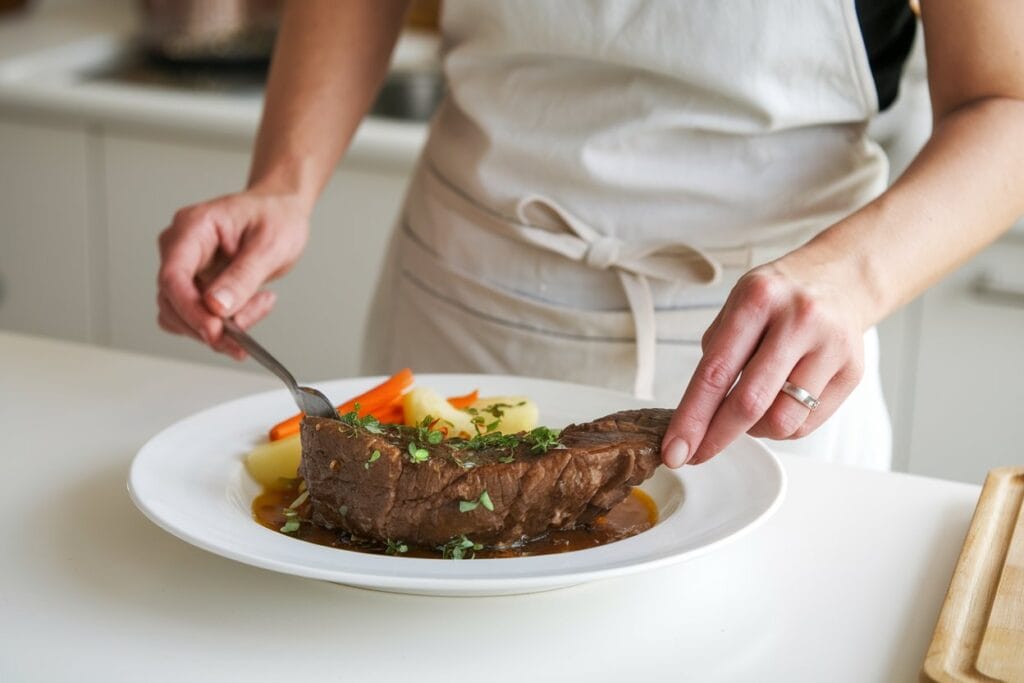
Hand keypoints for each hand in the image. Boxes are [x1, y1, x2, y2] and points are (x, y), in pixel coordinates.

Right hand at [156, 190, 310, 358]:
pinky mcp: (197, 288)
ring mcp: (187, 270)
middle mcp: (181, 249)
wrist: (282, 213)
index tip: (214, 331)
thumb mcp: (270, 245)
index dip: (189, 308)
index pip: (172, 275)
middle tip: (244, 337)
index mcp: (192, 228)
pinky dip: (227, 325)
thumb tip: (217, 307)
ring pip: (184, 317)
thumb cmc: (276, 217)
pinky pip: (201, 318)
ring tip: (262, 304)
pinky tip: (255, 306)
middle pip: (172, 302)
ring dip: (222, 327)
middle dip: (207, 325)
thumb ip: (243, 277)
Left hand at [661, 257, 867, 466]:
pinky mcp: (853, 371)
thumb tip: (695, 417)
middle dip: (716, 437)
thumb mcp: (738, 304)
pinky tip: (776, 405)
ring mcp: (831, 347)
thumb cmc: (779, 298)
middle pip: (749, 402)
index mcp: (758, 299)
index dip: (692, 417)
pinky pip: (807, 424)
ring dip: (754, 431)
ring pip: (782, 421)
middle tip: (694, 455)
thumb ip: (717, 354)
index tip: (675, 449)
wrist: (842, 278)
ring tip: (748, 413)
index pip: (715, 371)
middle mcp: (798, 320)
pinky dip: (782, 427)